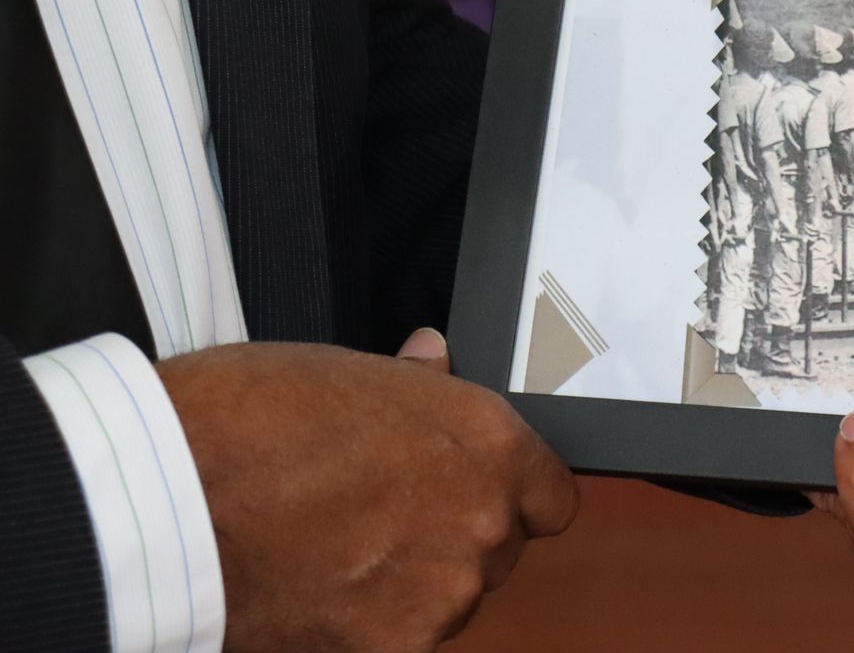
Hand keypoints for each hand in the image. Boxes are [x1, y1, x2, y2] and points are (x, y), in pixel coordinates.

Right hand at [157, 331, 577, 651]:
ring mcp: (439, 594)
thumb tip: (435, 361)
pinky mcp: (387, 648)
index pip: (550, 495)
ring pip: (446, 602)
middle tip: (380, 521)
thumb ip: (419, 386)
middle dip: (450, 540)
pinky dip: (363, 628)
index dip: (511, 496)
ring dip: (407, 588)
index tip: (476, 496)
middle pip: (496, 551)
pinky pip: (396, 641)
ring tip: (332, 551)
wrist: (172, 496)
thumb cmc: (251, 420)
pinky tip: (314, 592)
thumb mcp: (352, 372)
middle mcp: (481, 522)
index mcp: (488, 445)